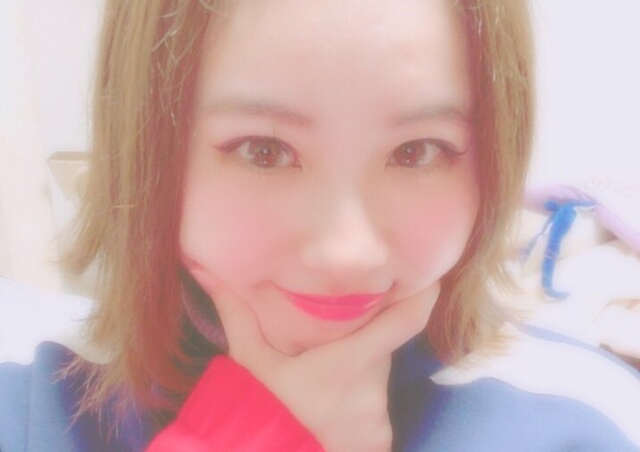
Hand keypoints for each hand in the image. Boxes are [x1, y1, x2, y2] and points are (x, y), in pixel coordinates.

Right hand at [210, 283, 438, 451]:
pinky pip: (376, 406)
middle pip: (384, 345)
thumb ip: (235, 312)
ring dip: (361, 366)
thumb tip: (205, 268)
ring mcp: (378, 421)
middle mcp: (371, 391)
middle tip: (342, 323)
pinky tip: (331, 404)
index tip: (428, 273)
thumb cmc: (257, 409)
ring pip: (378, 376)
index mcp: (345, 364)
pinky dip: (360, 398)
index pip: (402, 324)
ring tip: (326, 370)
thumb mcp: (247, 360)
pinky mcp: (381, 442)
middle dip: (368, 331)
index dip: (421, 296)